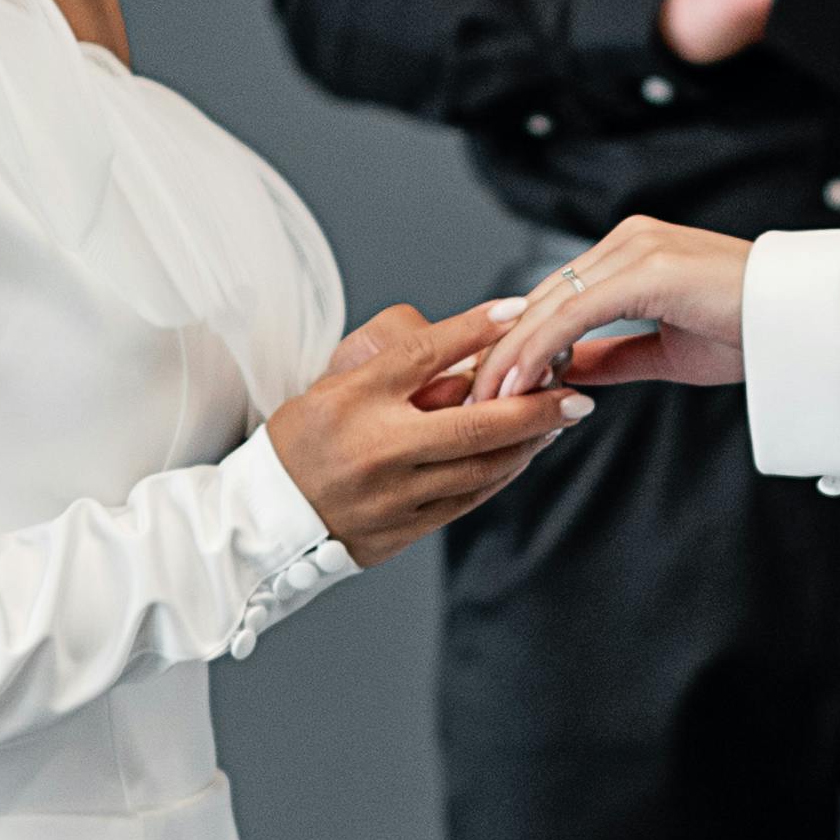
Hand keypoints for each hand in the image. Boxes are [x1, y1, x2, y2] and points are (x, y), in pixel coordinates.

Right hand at [267, 303, 592, 564]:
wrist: (264, 518)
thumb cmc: (305, 441)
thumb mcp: (335, 386)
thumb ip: (397, 366)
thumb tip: (469, 348)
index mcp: (352, 398)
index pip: (423, 353)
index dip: (475, 329)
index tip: (520, 309)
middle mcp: (375, 447)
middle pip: (472, 423)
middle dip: (533, 407)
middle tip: (575, 394)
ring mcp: (391, 495)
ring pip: (480, 467)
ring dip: (527, 443)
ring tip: (556, 421)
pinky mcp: (400, 530)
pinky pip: (467, 500)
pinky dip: (501, 474)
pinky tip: (522, 455)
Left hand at [473, 221, 752, 401]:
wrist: (808, 323)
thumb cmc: (751, 333)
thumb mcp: (665, 350)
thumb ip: (611, 355)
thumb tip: (565, 371)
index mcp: (632, 250)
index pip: (556, 296)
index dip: (519, 343)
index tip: (493, 386)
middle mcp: (628, 239)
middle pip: (542, 298)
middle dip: (502, 352)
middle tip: (471, 399)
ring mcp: (636, 248)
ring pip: (550, 306)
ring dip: (512, 358)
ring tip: (487, 403)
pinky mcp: (646, 269)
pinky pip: (576, 314)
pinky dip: (541, 351)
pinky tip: (521, 384)